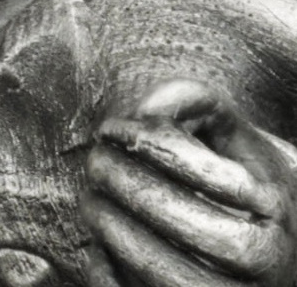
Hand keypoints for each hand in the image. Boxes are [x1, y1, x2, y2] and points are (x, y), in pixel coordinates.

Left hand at [87, 79, 296, 284]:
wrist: (278, 248)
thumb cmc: (247, 183)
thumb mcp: (235, 135)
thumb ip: (193, 101)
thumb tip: (142, 111)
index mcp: (273, 205)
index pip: (208, 173)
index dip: (151, 143)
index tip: (113, 128)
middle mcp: (264, 259)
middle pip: (186, 223)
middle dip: (128, 187)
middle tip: (95, 162)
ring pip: (167, 274)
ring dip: (116, 232)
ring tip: (92, 201)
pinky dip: (115, 277)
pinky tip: (101, 247)